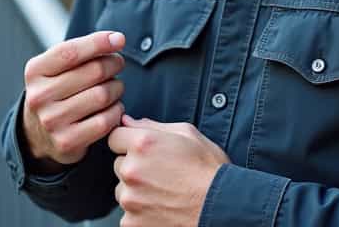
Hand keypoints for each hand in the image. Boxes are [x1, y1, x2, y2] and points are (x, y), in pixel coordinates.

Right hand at [21, 30, 126, 168]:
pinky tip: (113, 108)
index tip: (119, 39)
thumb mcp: (57, 68)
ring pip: (102, 95)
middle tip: (118, 64)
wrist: (39, 134)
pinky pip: (105, 121)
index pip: (71, 52)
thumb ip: (82, 50)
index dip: (99, 42)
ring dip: (117, 88)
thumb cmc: (58, 90)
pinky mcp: (66, 141)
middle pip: (93, 72)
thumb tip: (117, 39)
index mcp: (35, 71)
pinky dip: (116, 111)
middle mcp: (39, 96)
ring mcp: (51, 121)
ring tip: (114, 87)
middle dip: (113, 64)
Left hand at [108, 115, 229, 226]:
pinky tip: (163, 209)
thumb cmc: (210, 171)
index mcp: (142, 144)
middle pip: (118, 165)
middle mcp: (131, 170)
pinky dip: (141, 214)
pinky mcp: (132, 224)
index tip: (144, 151)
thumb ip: (153, 126)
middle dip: (134, 167)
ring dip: (136, 191)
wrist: (224, 209)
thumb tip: (128, 122)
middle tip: (162, 174)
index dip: (129, 142)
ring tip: (164, 193)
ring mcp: (130, 199)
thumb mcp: (188, 135)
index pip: (114, 137)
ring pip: (122, 191)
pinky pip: (127, 215)